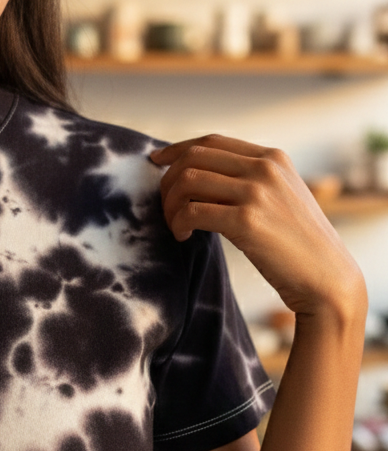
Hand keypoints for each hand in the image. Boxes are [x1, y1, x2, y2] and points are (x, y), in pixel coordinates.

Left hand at [150, 135, 365, 320]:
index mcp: (272, 158)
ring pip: (188, 181)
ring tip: (176, 227)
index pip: (212, 141)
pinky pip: (193, 211)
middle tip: (165, 206)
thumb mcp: (280, 200)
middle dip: (169, 180)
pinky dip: (179, 223)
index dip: (178, 150)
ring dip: (171, 205)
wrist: (326, 277)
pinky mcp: (247, 220)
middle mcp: (264, 168)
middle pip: (195, 157)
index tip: (157, 163)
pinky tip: (184, 237)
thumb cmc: (298, 246)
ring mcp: (256, 192)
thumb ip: (250, 183)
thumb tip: (203, 181)